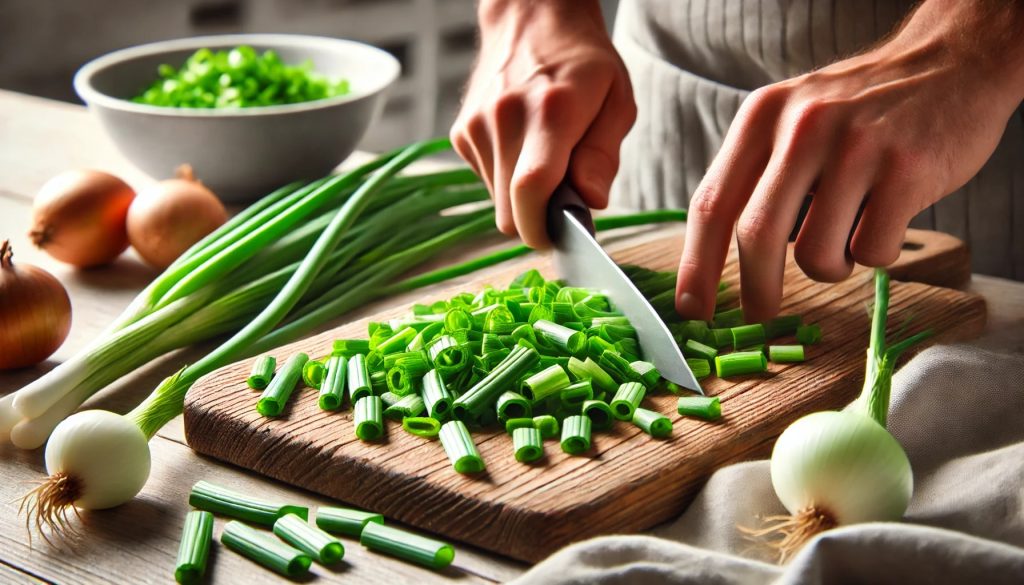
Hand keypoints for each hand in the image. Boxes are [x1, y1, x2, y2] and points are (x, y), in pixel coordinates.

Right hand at [450, 0, 635, 247]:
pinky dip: (506, 180)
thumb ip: (604, 156)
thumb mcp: (617, 102)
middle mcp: (504, 119)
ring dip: (522, 199)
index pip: (532, 190)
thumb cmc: (583, 63)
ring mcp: (476, 126)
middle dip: (535, 221)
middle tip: (562, 205)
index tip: (561, 236)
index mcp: (550, 112)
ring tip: (545, 161)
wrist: (531, 20)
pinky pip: (486, 181)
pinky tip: (523, 149)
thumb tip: (590, 202)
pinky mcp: (460, 133)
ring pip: (496, 203)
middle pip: (509, 212)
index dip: (543, 228)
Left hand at [676, 0, 1023, 321]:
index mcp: (762, 117)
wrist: (953, 63)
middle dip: (756, 290)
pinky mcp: (907, 170)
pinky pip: (872, 250)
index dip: (697, 265)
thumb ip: (757, 173)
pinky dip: (875, 253)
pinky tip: (887, 219)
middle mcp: (802, 126)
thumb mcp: (794, 117)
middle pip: (756, 235)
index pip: (712, 203)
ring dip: (830, 267)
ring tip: (848, 237)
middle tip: (761, 314)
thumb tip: (718, 257)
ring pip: (815, 253)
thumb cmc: (863, 109)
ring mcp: (856, 146)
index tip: (694, 309)